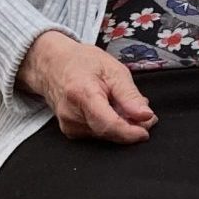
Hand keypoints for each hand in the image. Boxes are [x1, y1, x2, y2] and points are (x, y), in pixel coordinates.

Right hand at [17, 30, 155, 142]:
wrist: (52, 64)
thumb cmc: (82, 62)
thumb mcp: (113, 69)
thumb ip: (130, 95)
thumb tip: (146, 116)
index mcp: (82, 94)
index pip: (108, 124)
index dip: (130, 132)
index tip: (146, 130)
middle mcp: (71, 114)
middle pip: (109, 132)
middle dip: (131, 127)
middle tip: (144, 114)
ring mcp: (69, 125)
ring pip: (106, 135)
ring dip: (122, 125)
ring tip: (123, 105)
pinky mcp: (70, 131)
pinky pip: (98, 134)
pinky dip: (110, 126)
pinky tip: (111, 111)